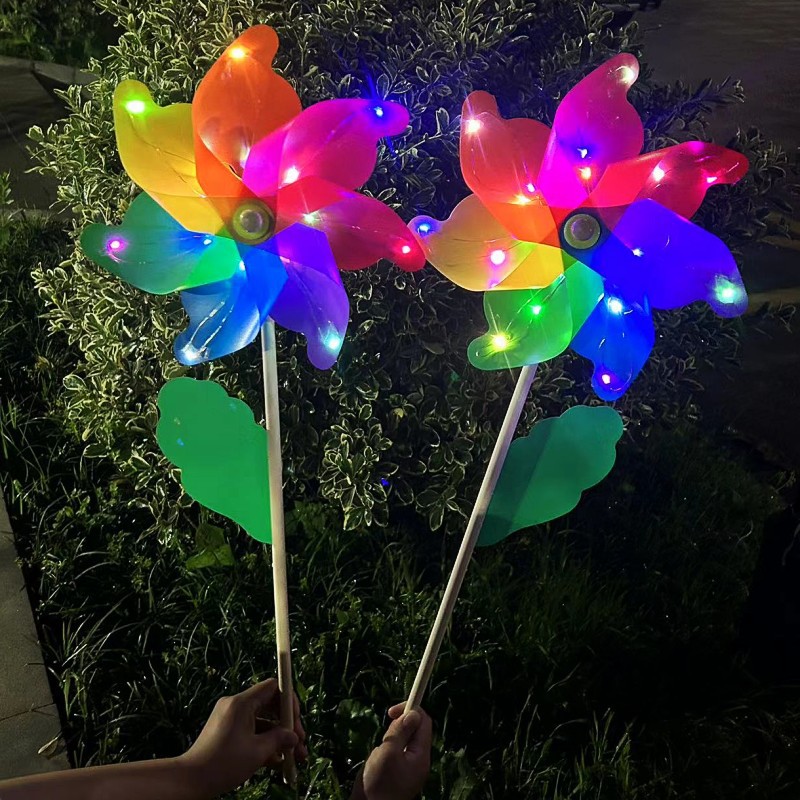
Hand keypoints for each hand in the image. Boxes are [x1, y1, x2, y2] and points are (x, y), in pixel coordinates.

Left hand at [179, 678, 306, 796]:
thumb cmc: (224, 763)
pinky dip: (264, 743)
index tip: (297, 721)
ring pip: (263, 722)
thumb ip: (278, 740)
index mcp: (242, 703)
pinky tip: (278, 761)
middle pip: (270, 705)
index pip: (273, 687)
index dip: (289, 701)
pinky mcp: (228, 732)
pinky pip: (252, 731)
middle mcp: (236, 705)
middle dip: (287, 724)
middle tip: (300, 743)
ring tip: (294, 757)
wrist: (190, 780)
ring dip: (279, 738)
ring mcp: (231, 719)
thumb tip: (293, 736)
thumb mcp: (257, 752)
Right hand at [351, 704, 431, 799]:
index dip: (411, 711)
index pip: (424, 723)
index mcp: (421, 756)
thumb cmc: (379, 783)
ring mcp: (409, 768)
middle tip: (385, 734)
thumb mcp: (388, 753)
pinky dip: (387, 749)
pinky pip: (397, 752)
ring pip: (404, 741)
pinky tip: (378, 759)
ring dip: (391, 738)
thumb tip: (414, 713)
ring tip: (380, 751)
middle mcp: (419, 761)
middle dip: (399, 726)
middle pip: (415, 731)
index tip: (392, 711)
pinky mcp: (398, 773)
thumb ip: (400, 732)